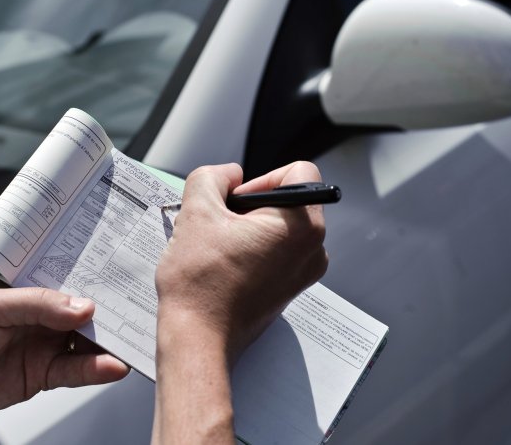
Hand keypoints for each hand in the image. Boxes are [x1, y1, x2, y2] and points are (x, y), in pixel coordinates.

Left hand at [0, 271, 129, 415]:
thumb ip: (38, 304)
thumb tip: (83, 306)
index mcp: (23, 283)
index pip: (65, 273)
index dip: (93, 272)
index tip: (121, 271)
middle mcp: (36, 312)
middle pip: (82, 308)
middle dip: (109, 308)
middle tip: (135, 308)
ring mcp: (41, 343)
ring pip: (85, 341)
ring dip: (108, 341)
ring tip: (129, 340)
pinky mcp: (42, 374)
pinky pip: (76, 371)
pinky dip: (97, 369)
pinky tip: (111, 365)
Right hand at [151, 161, 327, 443]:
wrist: (198, 337)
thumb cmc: (199, 282)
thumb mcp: (196, 211)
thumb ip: (212, 176)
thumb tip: (230, 174)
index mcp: (302, 226)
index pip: (298, 172)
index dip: (260, 178)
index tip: (234, 202)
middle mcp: (314, 249)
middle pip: (289, 199)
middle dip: (252, 204)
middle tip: (222, 224)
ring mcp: (305, 272)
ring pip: (280, 225)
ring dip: (250, 226)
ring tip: (221, 246)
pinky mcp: (291, 287)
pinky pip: (277, 251)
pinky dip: (254, 248)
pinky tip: (226, 263)